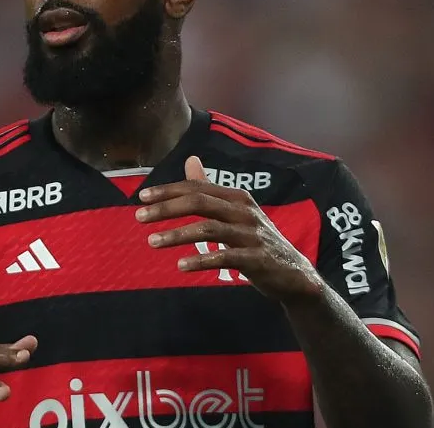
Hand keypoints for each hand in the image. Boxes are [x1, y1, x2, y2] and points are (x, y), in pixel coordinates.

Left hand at [136, 156, 323, 303]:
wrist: (294, 275)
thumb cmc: (256, 241)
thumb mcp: (235, 211)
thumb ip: (210, 189)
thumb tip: (190, 159)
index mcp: (237, 197)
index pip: (197, 187)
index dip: (168, 191)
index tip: (141, 197)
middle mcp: (245, 211)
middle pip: (200, 202)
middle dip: (167, 208)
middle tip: (139, 216)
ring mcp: (252, 235)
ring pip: (209, 229)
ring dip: (177, 235)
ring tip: (152, 241)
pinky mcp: (257, 259)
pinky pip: (225, 257)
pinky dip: (201, 260)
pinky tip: (181, 265)